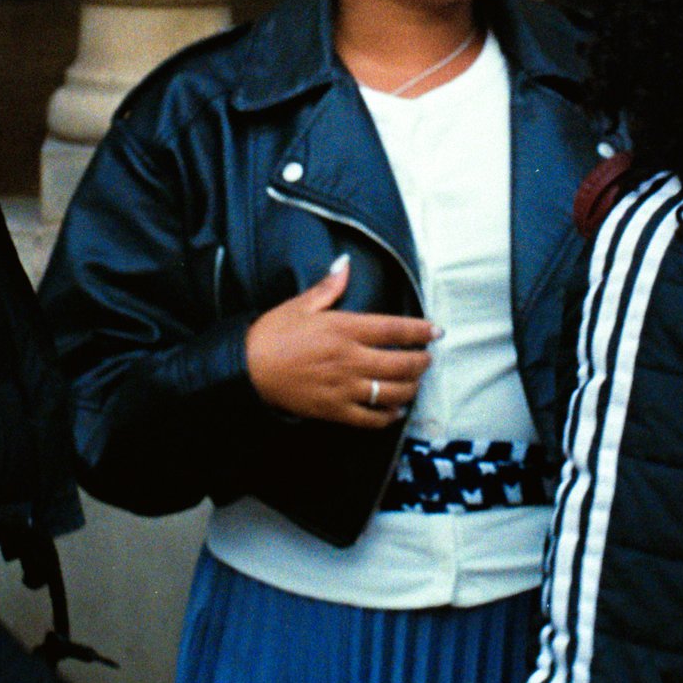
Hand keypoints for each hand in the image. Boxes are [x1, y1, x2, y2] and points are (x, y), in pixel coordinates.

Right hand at [244, 258, 437, 428]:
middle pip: (400, 364)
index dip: (420, 330)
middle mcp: (349, 359)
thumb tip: (345, 264)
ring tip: (415, 382)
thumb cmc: (272, 334)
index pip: (393, 330)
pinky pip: (370, 419)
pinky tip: (395, 410)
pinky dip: (388, 416)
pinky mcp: (334, 410)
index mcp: (343, 329)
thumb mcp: (301, 305)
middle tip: (428, 358)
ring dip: (410, 388)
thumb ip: (329, 287)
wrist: (246, 369)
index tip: (436, 331)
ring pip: (391, 393)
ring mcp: (343, 388)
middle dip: (421, 362)